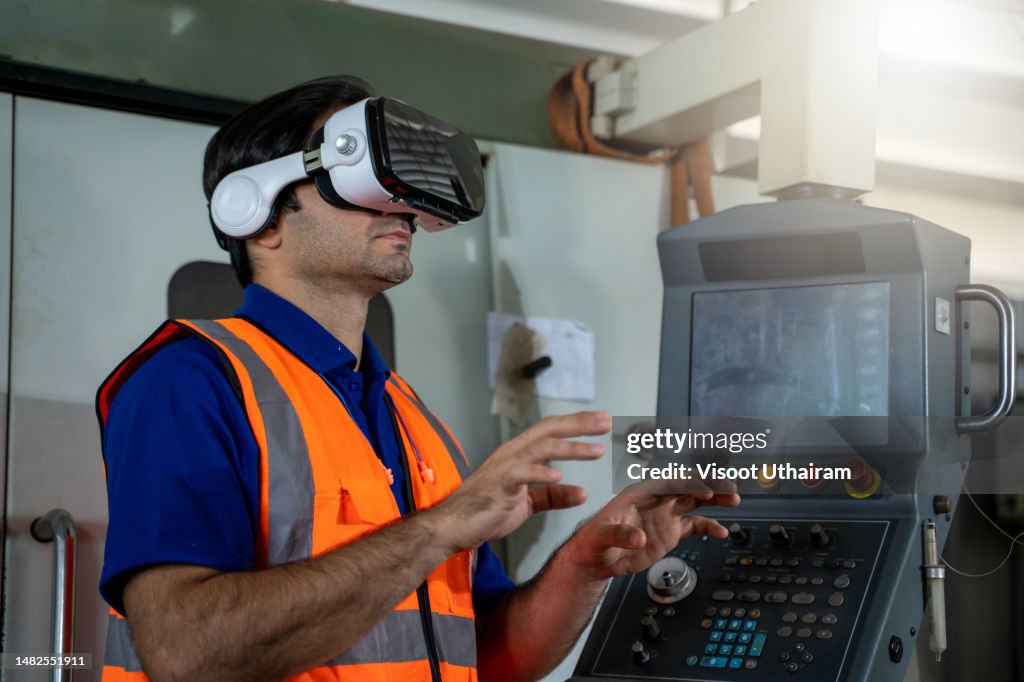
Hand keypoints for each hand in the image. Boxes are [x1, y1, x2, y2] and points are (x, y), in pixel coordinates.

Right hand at [429, 411, 611, 552]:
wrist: (452, 526)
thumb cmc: (485, 511)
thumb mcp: (526, 504)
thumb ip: (552, 496)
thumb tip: (582, 493)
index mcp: (518, 454)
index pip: (551, 430)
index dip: (577, 424)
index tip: (602, 421)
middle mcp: (512, 453)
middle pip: (549, 429)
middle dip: (580, 424)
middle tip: (607, 422)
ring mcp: (504, 467)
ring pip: (541, 448)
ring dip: (570, 448)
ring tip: (595, 450)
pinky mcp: (498, 486)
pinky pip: (520, 475)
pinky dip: (540, 473)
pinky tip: (559, 476)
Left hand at [564, 483, 740, 580]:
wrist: (595, 560)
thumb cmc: (592, 542)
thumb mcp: (600, 537)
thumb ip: (619, 535)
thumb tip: (638, 538)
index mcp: (638, 494)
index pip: (667, 483)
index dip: (686, 485)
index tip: (703, 490)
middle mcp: (655, 501)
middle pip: (685, 488)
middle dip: (707, 486)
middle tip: (728, 488)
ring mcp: (664, 515)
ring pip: (694, 502)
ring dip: (714, 500)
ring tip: (734, 500)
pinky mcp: (669, 532)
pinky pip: (694, 526)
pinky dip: (709, 527)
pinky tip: (722, 531)